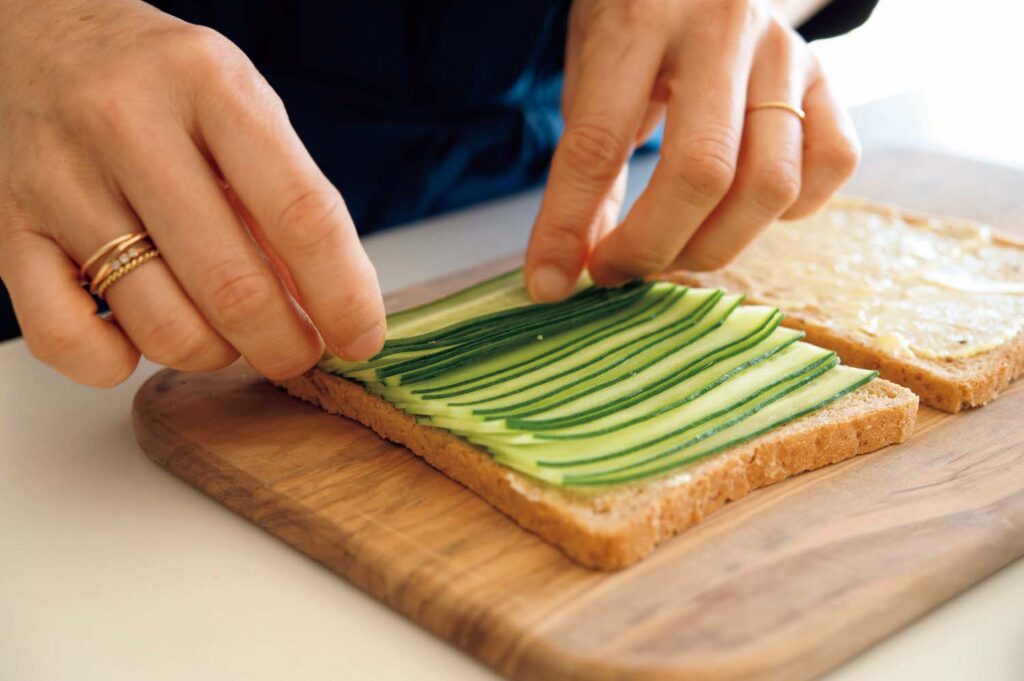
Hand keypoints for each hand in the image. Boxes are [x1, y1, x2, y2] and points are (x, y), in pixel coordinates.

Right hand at [0, 0, 385, 386]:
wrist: (40, 35)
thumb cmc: (165, 86)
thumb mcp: (242, 108)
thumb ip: (287, 199)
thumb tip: (333, 307)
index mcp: (210, 85)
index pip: (301, 213)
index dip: (344, 294)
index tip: (363, 337)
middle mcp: (126, 123)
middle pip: (232, 286)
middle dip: (285, 345)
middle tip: (299, 351)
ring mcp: (59, 177)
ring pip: (161, 324)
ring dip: (215, 353)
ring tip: (228, 333)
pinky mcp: (7, 226)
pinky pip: (67, 339)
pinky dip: (117, 364)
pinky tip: (142, 337)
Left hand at [526, 0, 859, 299]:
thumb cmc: (632, 27)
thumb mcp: (590, 78)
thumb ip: (587, 167)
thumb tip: (570, 271)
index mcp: (640, 22)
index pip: (599, 143)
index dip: (568, 225)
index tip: (549, 283)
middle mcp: (722, 30)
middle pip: (702, 173)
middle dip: (652, 247)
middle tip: (619, 270)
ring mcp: (786, 52)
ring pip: (772, 184)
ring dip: (714, 246)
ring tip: (673, 251)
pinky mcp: (828, 75)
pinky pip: (832, 164)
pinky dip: (789, 211)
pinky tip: (742, 209)